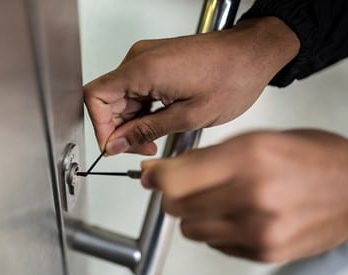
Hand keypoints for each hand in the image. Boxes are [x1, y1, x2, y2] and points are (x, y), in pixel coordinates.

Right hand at [84, 17, 298, 154]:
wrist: (252, 54)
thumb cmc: (231, 77)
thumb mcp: (187, 117)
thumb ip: (145, 131)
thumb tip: (116, 143)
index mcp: (142, 69)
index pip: (95, 97)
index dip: (100, 127)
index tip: (113, 146)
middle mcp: (139, 59)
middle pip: (107, 99)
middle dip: (120, 129)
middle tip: (142, 147)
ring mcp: (146, 58)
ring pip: (121, 98)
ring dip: (133, 122)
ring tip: (155, 139)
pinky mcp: (155, 62)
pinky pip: (136, 90)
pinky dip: (142, 111)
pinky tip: (160, 123)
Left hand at [141, 130, 347, 262]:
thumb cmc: (312, 158)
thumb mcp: (259, 139)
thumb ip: (208, 157)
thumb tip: (164, 172)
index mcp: (248, 157)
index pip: (174, 178)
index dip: (156, 177)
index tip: (151, 176)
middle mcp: (252, 195)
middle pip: (175, 205)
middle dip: (174, 195)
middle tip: (187, 186)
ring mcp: (258, 229)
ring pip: (190, 229)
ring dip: (195, 215)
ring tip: (219, 200)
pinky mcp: (264, 252)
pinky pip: (214, 244)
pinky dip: (217, 231)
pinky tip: (239, 216)